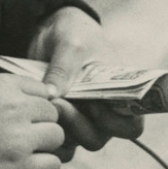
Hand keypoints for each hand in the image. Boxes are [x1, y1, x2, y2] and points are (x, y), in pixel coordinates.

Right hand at [0, 73, 63, 168]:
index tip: (24, 116)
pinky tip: (27, 166)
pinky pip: (52, 165)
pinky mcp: (17, 166)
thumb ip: (7, 91)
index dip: (36, 105)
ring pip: (56, 136)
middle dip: (41, 124)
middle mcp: (17, 106)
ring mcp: (19, 137)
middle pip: (52, 113)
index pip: (43, 91)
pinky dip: (44, 166)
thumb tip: (34, 100)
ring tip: (23, 151)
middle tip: (22, 136)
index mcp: (6, 84)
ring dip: (44, 144)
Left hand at [27, 6, 144, 153]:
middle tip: (59, 104)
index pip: (131, 125)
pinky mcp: (61, 118)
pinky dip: (47, 131)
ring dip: (61, 128)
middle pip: (98, 138)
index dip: (115, 124)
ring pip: (75, 140)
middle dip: (78, 126)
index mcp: (120, 92)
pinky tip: (36, 113)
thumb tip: (52, 96)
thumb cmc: (74, 32)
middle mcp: (104, 110)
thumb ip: (64, 68)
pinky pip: (57, 138)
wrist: (53, 28)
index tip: (94, 106)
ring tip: (48, 103)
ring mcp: (81, 116)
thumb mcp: (71, 43)